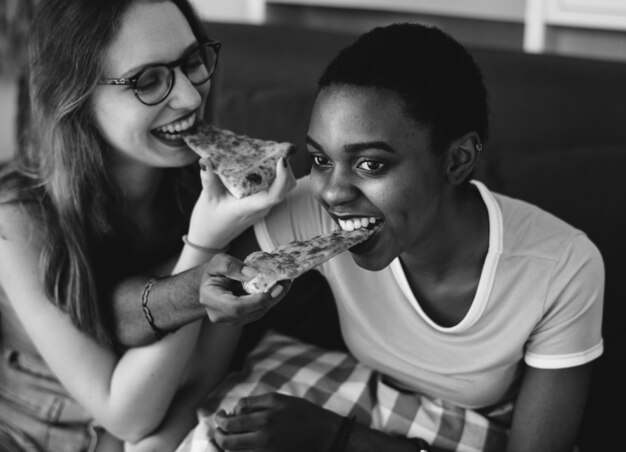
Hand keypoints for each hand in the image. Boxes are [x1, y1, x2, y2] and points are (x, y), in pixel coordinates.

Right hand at [187, 157, 295, 247]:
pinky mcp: (261, 206)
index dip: (283, 177)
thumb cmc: (208, 220)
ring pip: (283, 190)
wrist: (209, 239)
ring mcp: (263, 209)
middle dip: (286, 170)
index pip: (274, 194)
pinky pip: (275, 191)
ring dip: (283, 173)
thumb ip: (208, 179)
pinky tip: (264, 166)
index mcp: (249, 208)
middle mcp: (260, 209)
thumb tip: (205, 160)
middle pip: (285, 189)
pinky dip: (276, 178)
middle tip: (277, 151)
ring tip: (272, 155)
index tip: (282, 160)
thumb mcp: (207, 198)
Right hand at [200, 254, 291, 323]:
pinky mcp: (244, 318)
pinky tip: (279, 287)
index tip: (273, 287)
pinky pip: (260, 310)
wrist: (209, 286)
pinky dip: (271, 299)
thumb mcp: (217, 262)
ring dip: (275, 298)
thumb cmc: (212, 274)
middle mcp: (222, 315)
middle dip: (271, 297)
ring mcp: (233, 320)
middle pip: (252, 311)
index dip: (257, 300)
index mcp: (212, 301)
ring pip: (259, 312)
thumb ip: (230, 266)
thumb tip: (252, 273)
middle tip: (285, 282)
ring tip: (285, 282)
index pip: (236, 307)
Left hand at [213, 393, 340, 451]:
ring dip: (227, 446)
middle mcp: (263, 441)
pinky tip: (242, 445)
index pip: (230, 425)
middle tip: (219, 428)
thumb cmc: (303, 413)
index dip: (220, 420)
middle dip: (219, 435)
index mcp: (265, 420)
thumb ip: (254, 402)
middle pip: (228, 444)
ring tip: (229, 436)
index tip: (220, 415)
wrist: (326, 436)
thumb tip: (234, 409)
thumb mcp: (280, 400)